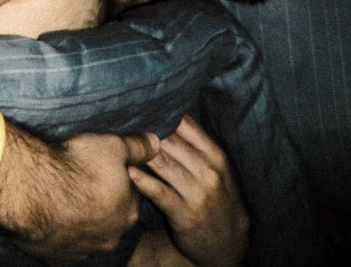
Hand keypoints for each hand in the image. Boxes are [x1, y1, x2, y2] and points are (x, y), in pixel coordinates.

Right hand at [6, 130, 158, 261]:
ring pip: (87, 234)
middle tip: (84, 181)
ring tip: (64, 196)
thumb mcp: (112, 146)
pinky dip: (60, 232)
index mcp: (128, 211)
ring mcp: (84, 250)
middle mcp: (110, 236)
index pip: (131, 194)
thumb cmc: (77, 166)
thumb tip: (157, 143)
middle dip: (102, 202)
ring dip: (80, 219)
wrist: (35, 191)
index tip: (104, 168)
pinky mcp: (58, 258)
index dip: (119, 179)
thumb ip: (137, 147)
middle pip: (111, 217)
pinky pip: (63, 245)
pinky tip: (50, 215)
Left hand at [128, 116, 247, 266]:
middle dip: (147, 131)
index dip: (162, 114)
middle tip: (125, 121)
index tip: (143, 107)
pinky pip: (159, 193)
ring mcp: (197, 194)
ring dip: (141, 152)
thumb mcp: (219, 171)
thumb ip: (198, 146)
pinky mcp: (184, 215)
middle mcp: (208, 173)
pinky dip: (143, 181)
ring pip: (163, 163)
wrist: (230, 245)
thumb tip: (171, 116)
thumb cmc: (219, 200)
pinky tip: (129, 171)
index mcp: (216, 157)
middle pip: (170, 141)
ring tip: (122, 141)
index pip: (186, 125)